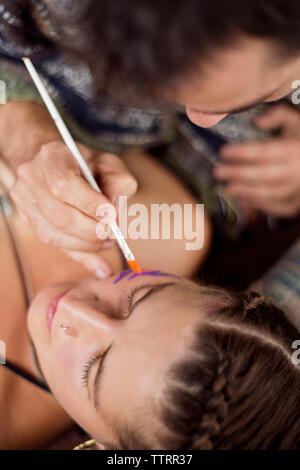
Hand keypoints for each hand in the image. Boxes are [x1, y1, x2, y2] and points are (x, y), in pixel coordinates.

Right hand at [10, 140, 137, 276]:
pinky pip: (52, 243)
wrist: (57, 165)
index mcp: (52, 155)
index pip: (64, 185)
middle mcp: (31, 176)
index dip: (90, 204)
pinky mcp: (25, 218)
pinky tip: (96, 254)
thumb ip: (118, 184)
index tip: (111, 215)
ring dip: (85, 245)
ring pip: (53, 235)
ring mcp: (24, 198)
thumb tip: (115, 215)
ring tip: (106, 241)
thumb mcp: (109, 165)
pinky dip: (77, 252)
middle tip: (112, 233)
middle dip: (91, 231)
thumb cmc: (87, 165)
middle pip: (59, 215)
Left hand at [214, 103, 299, 216]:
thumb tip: (258, 121)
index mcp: (294, 149)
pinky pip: (278, 207)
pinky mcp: (297, 202)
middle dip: (238, 174)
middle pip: (264, 174)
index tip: (223, 151)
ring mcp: (298, 189)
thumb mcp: (296, 120)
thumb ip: (278, 115)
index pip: (265, 152)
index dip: (242, 152)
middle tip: (218, 172)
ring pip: (270, 194)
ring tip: (228, 188)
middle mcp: (297, 171)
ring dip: (247, 192)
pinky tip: (245, 199)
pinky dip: (261, 204)